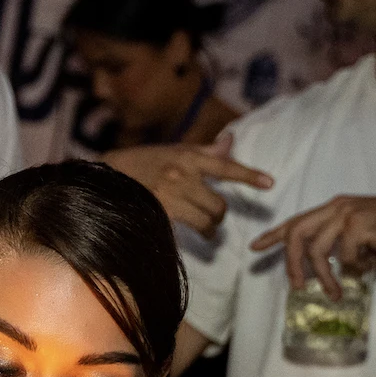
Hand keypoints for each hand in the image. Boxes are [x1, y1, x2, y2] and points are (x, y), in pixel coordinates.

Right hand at [104, 133, 272, 238]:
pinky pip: (184, 231)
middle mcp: (182, 175)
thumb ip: (203, 151)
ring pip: (205, 221)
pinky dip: (188, 235)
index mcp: (188, 157)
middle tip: (214, 219)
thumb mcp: (173, 151)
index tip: (269, 184)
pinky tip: (183, 234)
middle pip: (218, 205)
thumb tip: (230, 141)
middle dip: (219, 215)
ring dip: (209, 229)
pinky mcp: (158, 214)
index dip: (249, 176)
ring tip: (206, 231)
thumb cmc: (141, 163)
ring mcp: (170, 196)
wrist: (106, 176)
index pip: (225, 167)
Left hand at [251, 195, 375, 304]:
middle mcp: (337, 206)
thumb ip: (337, 245)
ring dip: (325, 277)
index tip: (255, 247)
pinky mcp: (358, 225)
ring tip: (334, 292)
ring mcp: (347, 213)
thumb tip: (320, 268)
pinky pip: (344, 256)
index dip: (274, 235)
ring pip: (317, 251)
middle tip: (298, 286)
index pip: (296, 221)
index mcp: (335, 208)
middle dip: (291, 264)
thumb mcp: (359, 238)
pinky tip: (369, 266)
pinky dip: (354, 268)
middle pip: (296, 234)